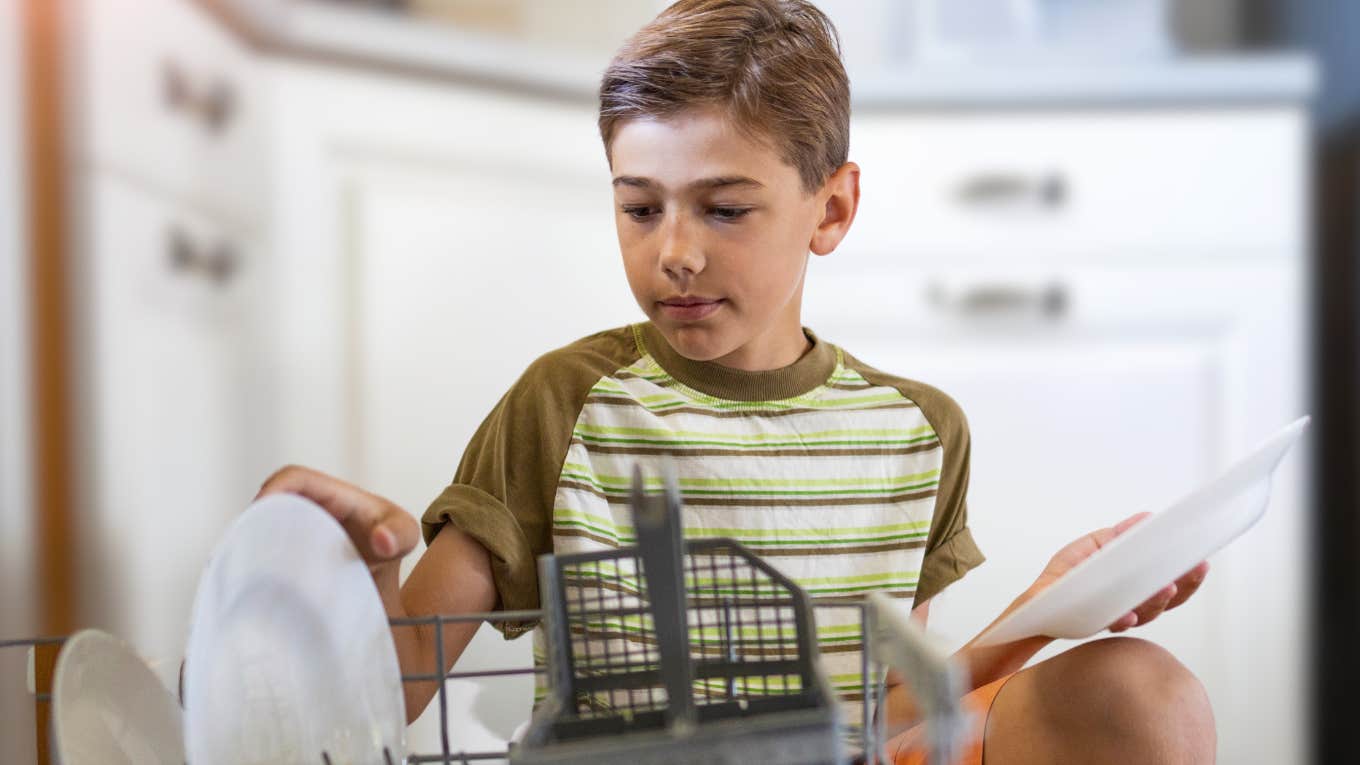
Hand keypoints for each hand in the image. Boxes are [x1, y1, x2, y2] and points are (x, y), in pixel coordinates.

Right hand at [255, 465, 420, 581]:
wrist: (384, 574)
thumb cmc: (394, 542)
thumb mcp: (405, 536)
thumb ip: (400, 535)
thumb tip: (382, 540)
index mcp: (332, 495)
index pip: (296, 478)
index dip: (275, 488)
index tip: (261, 510)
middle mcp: (309, 507)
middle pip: (271, 503)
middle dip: (257, 520)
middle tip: (253, 549)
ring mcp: (297, 529)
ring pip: (264, 527)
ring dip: (257, 542)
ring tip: (257, 567)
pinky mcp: (289, 551)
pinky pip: (266, 549)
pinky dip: (262, 560)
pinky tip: (263, 579)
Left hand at [1029, 512, 1209, 633]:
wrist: (1038, 598)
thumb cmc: (1067, 574)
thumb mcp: (1095, 546)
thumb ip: (1121, 537)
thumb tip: (1148, 518)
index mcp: (1135, 587)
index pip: (1171, 583)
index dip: (1189, 577)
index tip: (1202, 561)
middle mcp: (1132, 605)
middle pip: (1168, 601)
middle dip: (1185, 586)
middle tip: (1195, 569)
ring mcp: (1115, 616)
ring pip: (1145, 614)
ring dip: (1157, 601)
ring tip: (1166, 587)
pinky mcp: (1094, 623)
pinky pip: (1110, 624)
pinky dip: (1123, 619)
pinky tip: (1128, 615)